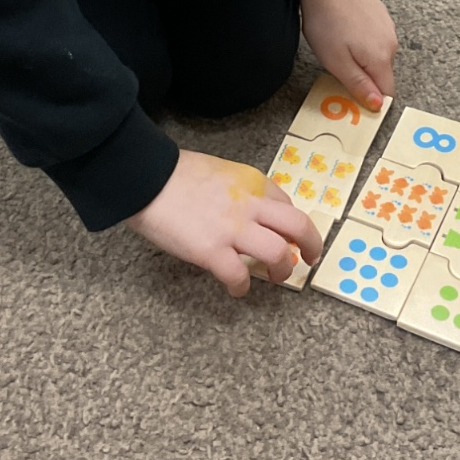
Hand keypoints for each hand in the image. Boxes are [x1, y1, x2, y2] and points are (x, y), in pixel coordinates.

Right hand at [126, 150, 322, 296]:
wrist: (147, 177)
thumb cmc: (175, 173)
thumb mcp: (221, 171)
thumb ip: (240, 190)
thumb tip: (248, 210)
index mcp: (253, 182)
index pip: (286, 205)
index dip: (291, 224)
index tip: (289, 235)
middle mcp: (250, 204)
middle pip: (298, 226)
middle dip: (311, 245)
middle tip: (308, 259)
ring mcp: (233, 229)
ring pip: (278, 253)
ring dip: (281, 269)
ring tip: (274, 276)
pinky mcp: (211, 251)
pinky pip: (238, 276)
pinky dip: (241, 287)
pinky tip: (236, 288)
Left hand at [297, 0, 397, 111]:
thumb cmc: (327, 22)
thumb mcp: (336, 62)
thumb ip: (359, 86)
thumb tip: (378, 105)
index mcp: (381, 58)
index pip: (387, 92)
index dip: (371, 98)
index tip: (352, 92)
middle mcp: (391, 44)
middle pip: (382, 74)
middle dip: (363, 76)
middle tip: (338, 64)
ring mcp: (387, 27)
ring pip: (378, 56)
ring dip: (362, 58)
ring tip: (339, 44)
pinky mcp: (381, 15)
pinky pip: (376, 38)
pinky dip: (363, 41)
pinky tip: (345, 30)